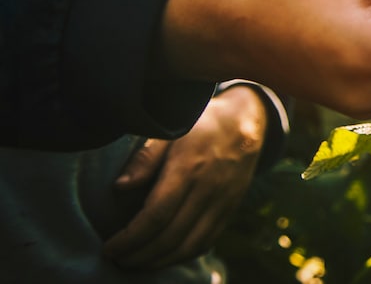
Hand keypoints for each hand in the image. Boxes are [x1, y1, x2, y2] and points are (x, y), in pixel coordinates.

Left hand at [102, 85, 266, 268]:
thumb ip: (145, 158)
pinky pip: (206, 242)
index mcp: (188, 168)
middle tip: (118, 260)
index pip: (156, 215)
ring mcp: (223, 202)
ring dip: (160, 261)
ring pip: (190, 246)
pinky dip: (182, 255)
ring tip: (137, 263)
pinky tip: (164, 256)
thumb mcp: (170, 130)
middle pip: (171, 236)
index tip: (110, 247)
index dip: (130, 238)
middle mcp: (208, 189)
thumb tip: (119, 188)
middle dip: (140, 255)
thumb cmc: (200, 125)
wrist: (245, 122)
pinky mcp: (230, 209)